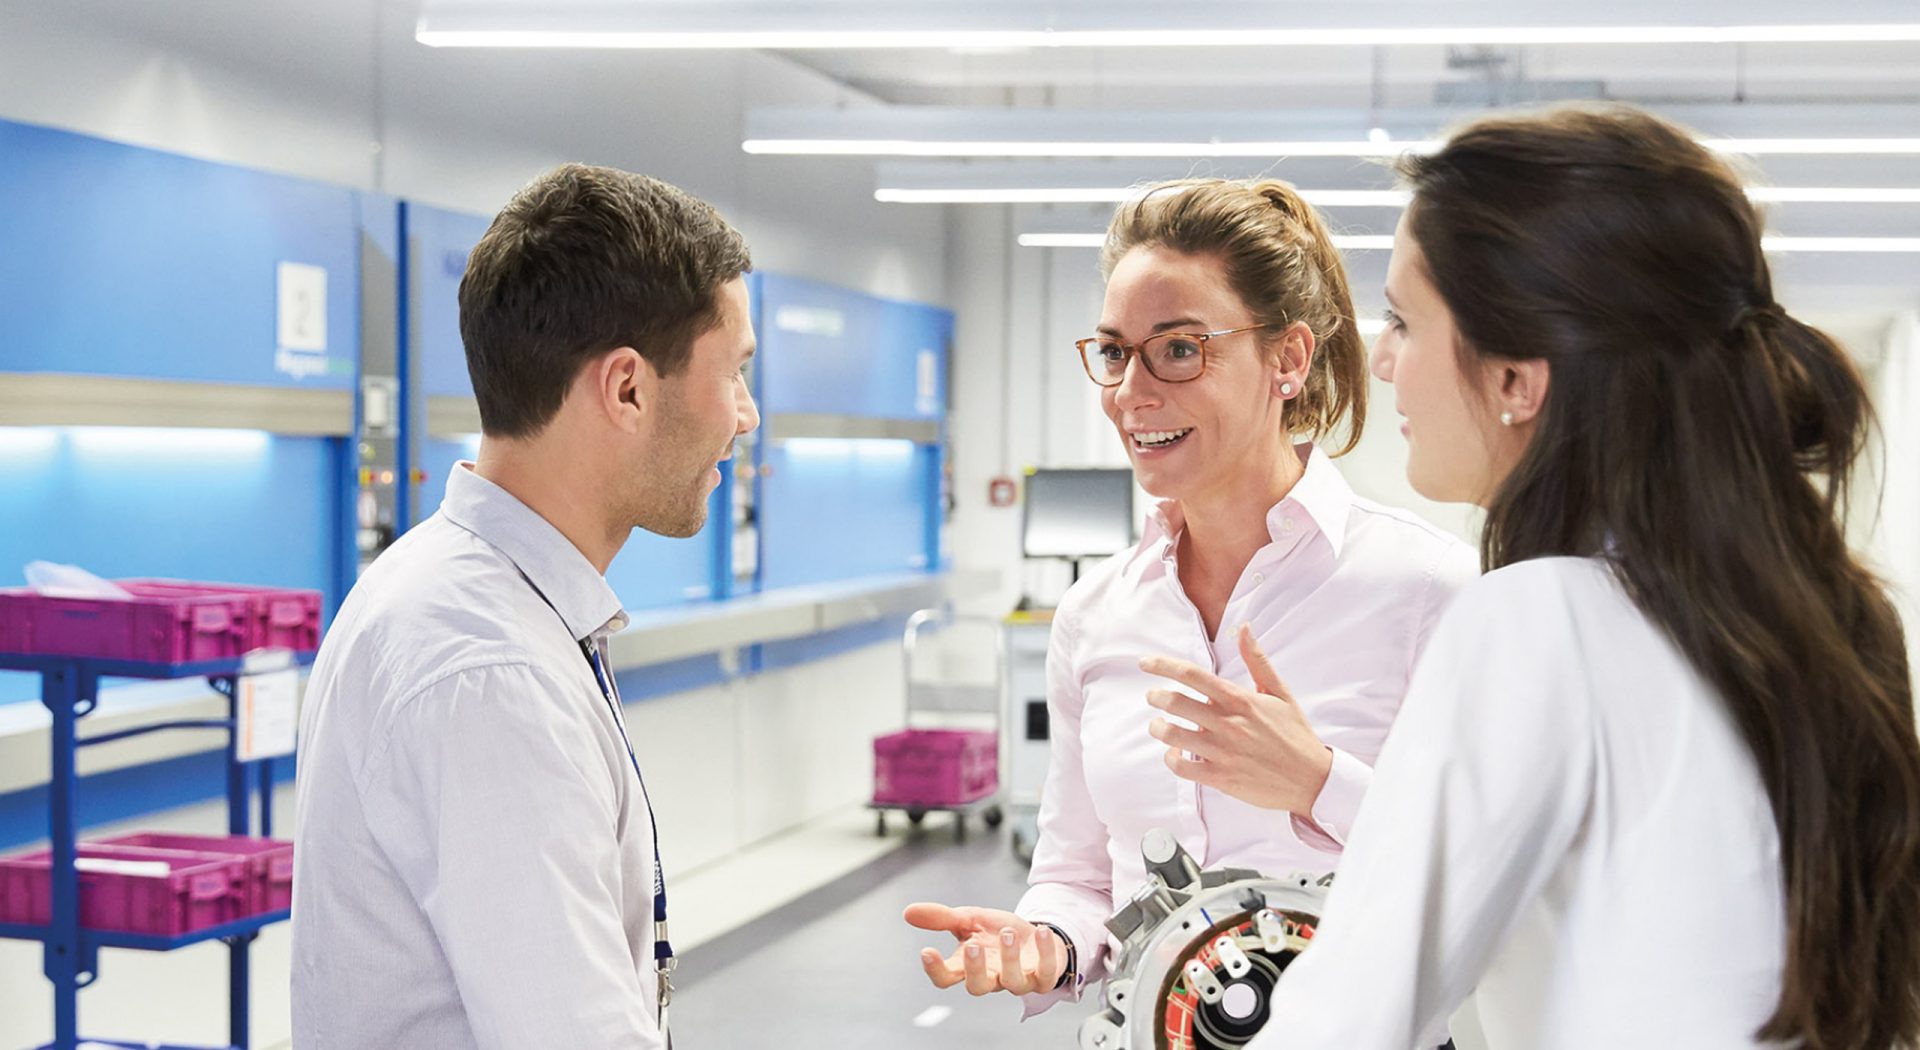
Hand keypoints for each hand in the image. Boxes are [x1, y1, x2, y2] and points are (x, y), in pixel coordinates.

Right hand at [902, 902, 1065, 995]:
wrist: (1034, 936)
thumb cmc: (997, 932)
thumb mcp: (969, 919)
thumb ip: (942, 918)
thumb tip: (908, 912)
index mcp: (969, 966)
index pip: (946, 978)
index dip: (935, 970)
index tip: (927, 951)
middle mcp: (992, 977)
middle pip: (977, 987)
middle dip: (974, 969)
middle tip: (972, 945)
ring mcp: (1019, 980)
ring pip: (1012, 982)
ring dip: (1010, 958)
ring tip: (1008, 933)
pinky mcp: (1044, 976)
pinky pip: (1047, 972)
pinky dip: (1045, 952)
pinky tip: (1041, 931)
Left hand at [1141, 622, 1332, 814]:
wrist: (1312, 778)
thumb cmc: (1295, 733)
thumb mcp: (1280, 692)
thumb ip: (1257, 660)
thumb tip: (1244, 627)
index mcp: (1239, 700)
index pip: (1192, 675)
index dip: (1163, 665)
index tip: (1145, 662)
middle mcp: (1228, 723)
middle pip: (1175, 702)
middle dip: (1155, 696)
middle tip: (1152, 696)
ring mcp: (1223, 752)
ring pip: (1172, 735)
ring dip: (1158, 727)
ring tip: (1158, 725)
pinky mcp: (1221, 778)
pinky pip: (1182, 767)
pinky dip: (1171, 758)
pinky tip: (1175, 753)